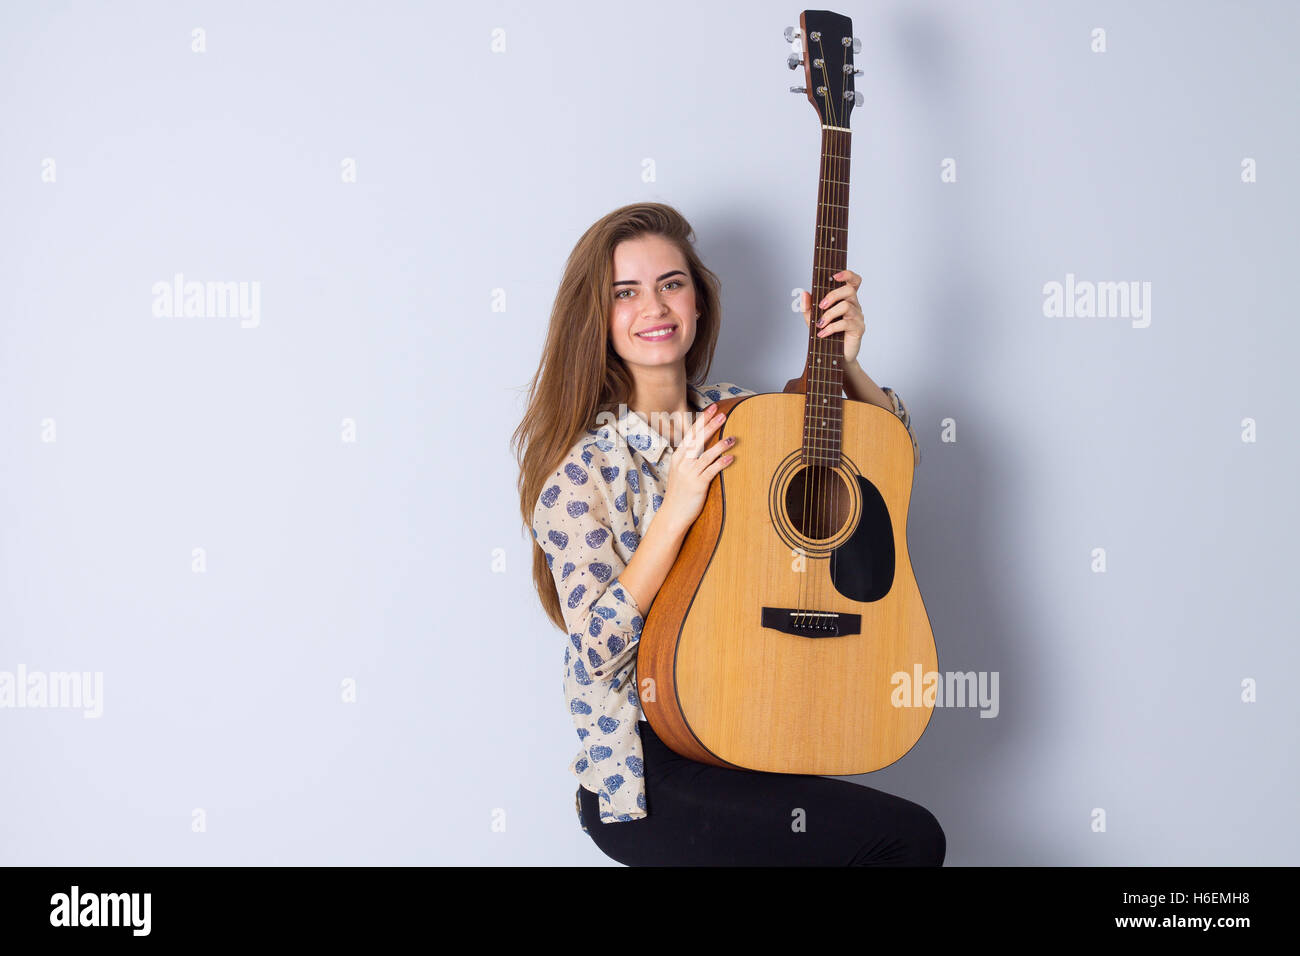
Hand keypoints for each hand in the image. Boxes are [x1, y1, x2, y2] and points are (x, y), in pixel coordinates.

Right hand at [659, 403, 734, 532]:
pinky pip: (711, 471)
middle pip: (697, 439)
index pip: (691, 433)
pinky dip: (721, 462)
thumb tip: (701, 444)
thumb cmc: (679, 493)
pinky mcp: (698, 484)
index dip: (703, 420)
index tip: (713, 408)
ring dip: (720, 445)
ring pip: (706, 454)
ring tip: (732, 438)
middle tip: (723, 414)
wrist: (672, 514)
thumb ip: (689, 457)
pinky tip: (731, 457)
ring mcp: (689, 473)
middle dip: (710, 425)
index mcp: (678, 456)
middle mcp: (682, 462)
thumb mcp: (680, 471)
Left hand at [799, 268, 864, 367]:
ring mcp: (858, 316)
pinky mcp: (859, 328)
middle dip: (832, 295)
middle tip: (821, 306)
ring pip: (846, 306)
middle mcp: (854, 305)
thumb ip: (808, 307)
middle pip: (849, 290)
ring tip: (820, 324)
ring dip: (829, 314)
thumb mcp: (813, 319)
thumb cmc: (827, 335)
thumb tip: (804, 293)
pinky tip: (822, 334)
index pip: (853, 281)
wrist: (835, 357)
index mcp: (845, 299)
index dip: (847, 275)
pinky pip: (845, 323)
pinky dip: (831, 328)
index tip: (835, 276)